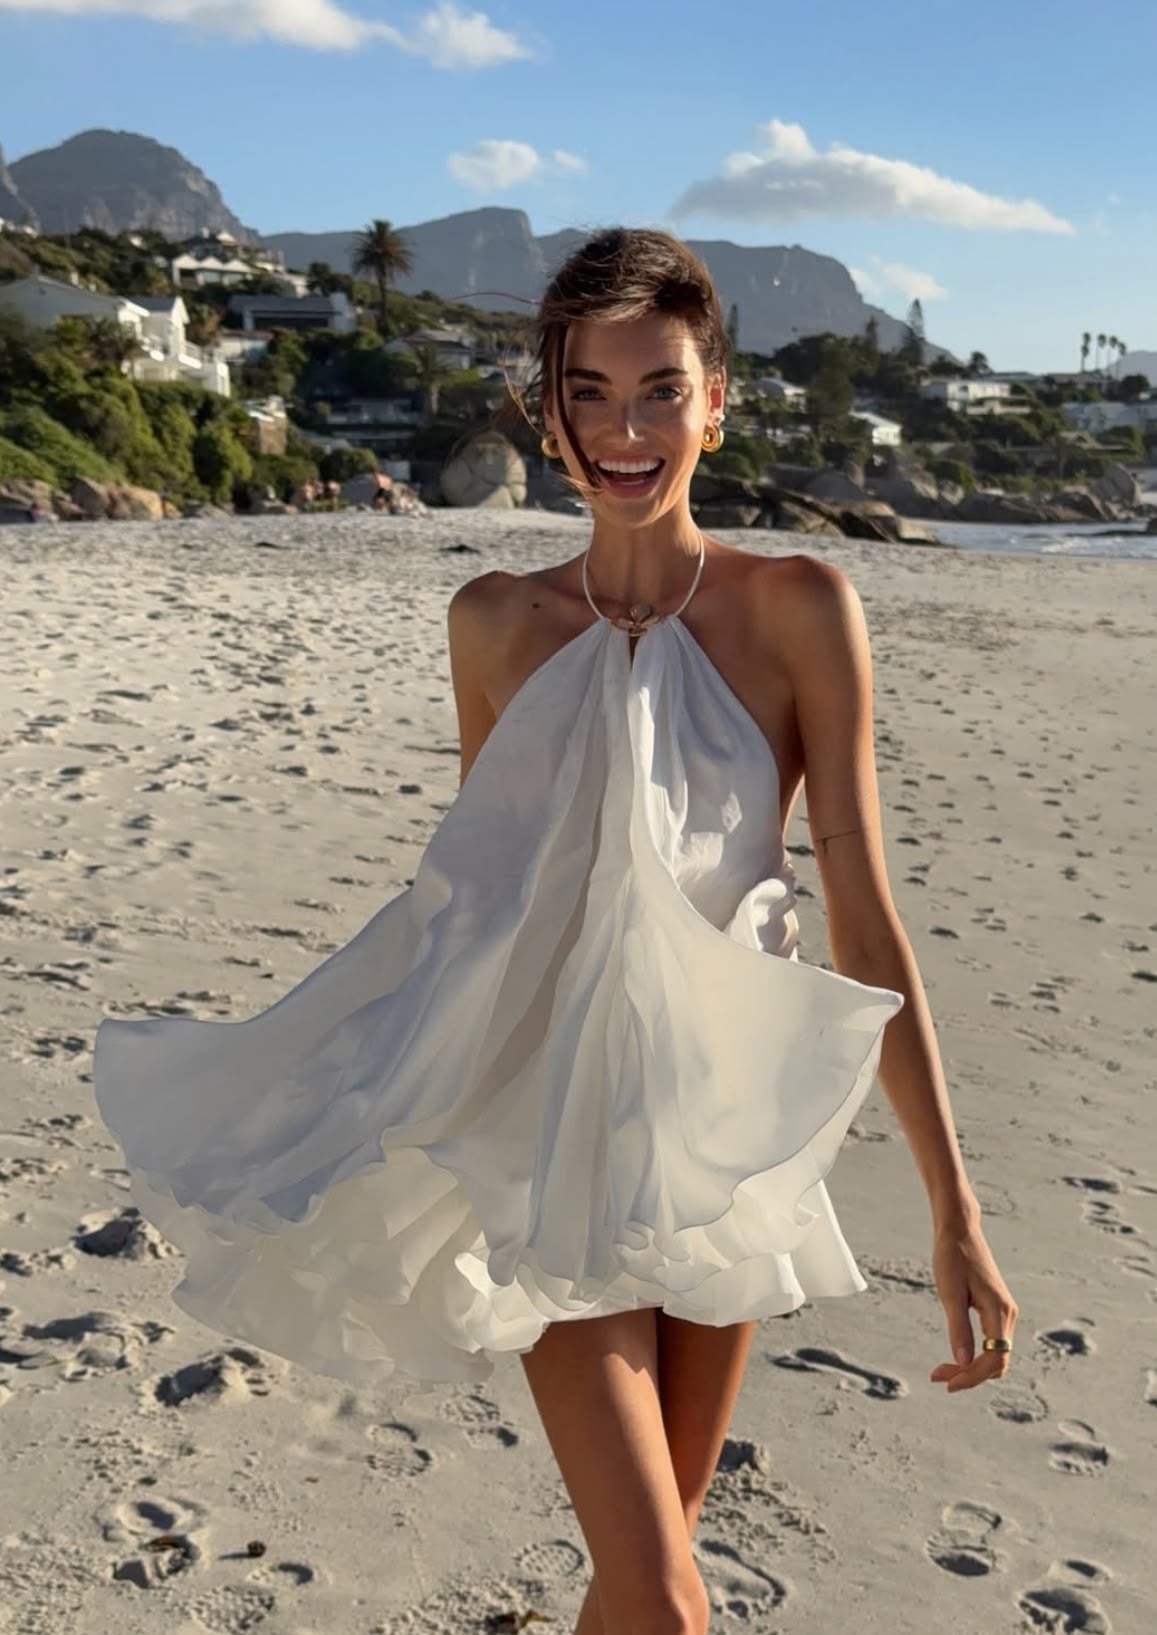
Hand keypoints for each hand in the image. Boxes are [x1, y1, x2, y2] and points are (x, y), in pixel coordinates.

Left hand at [929, 1217, 1017, 1393]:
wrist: (959, 1229)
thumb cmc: (952, 1257)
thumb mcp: (950, 1294)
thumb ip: (958, 1329)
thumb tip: (963, 1363)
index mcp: (999, 1313)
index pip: (994, 1360)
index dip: (971, 1377)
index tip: (946, 1383)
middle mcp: (1007, 1315)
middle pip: (997, 1362)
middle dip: (969, 1375)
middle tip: (937, 1375)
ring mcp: (1004, 1312)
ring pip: (995, 1354)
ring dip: (971, 1366)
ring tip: (942, 1370)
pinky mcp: (996, 1308)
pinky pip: (991, 1343)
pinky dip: (974, 1354)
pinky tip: (956, 1354)